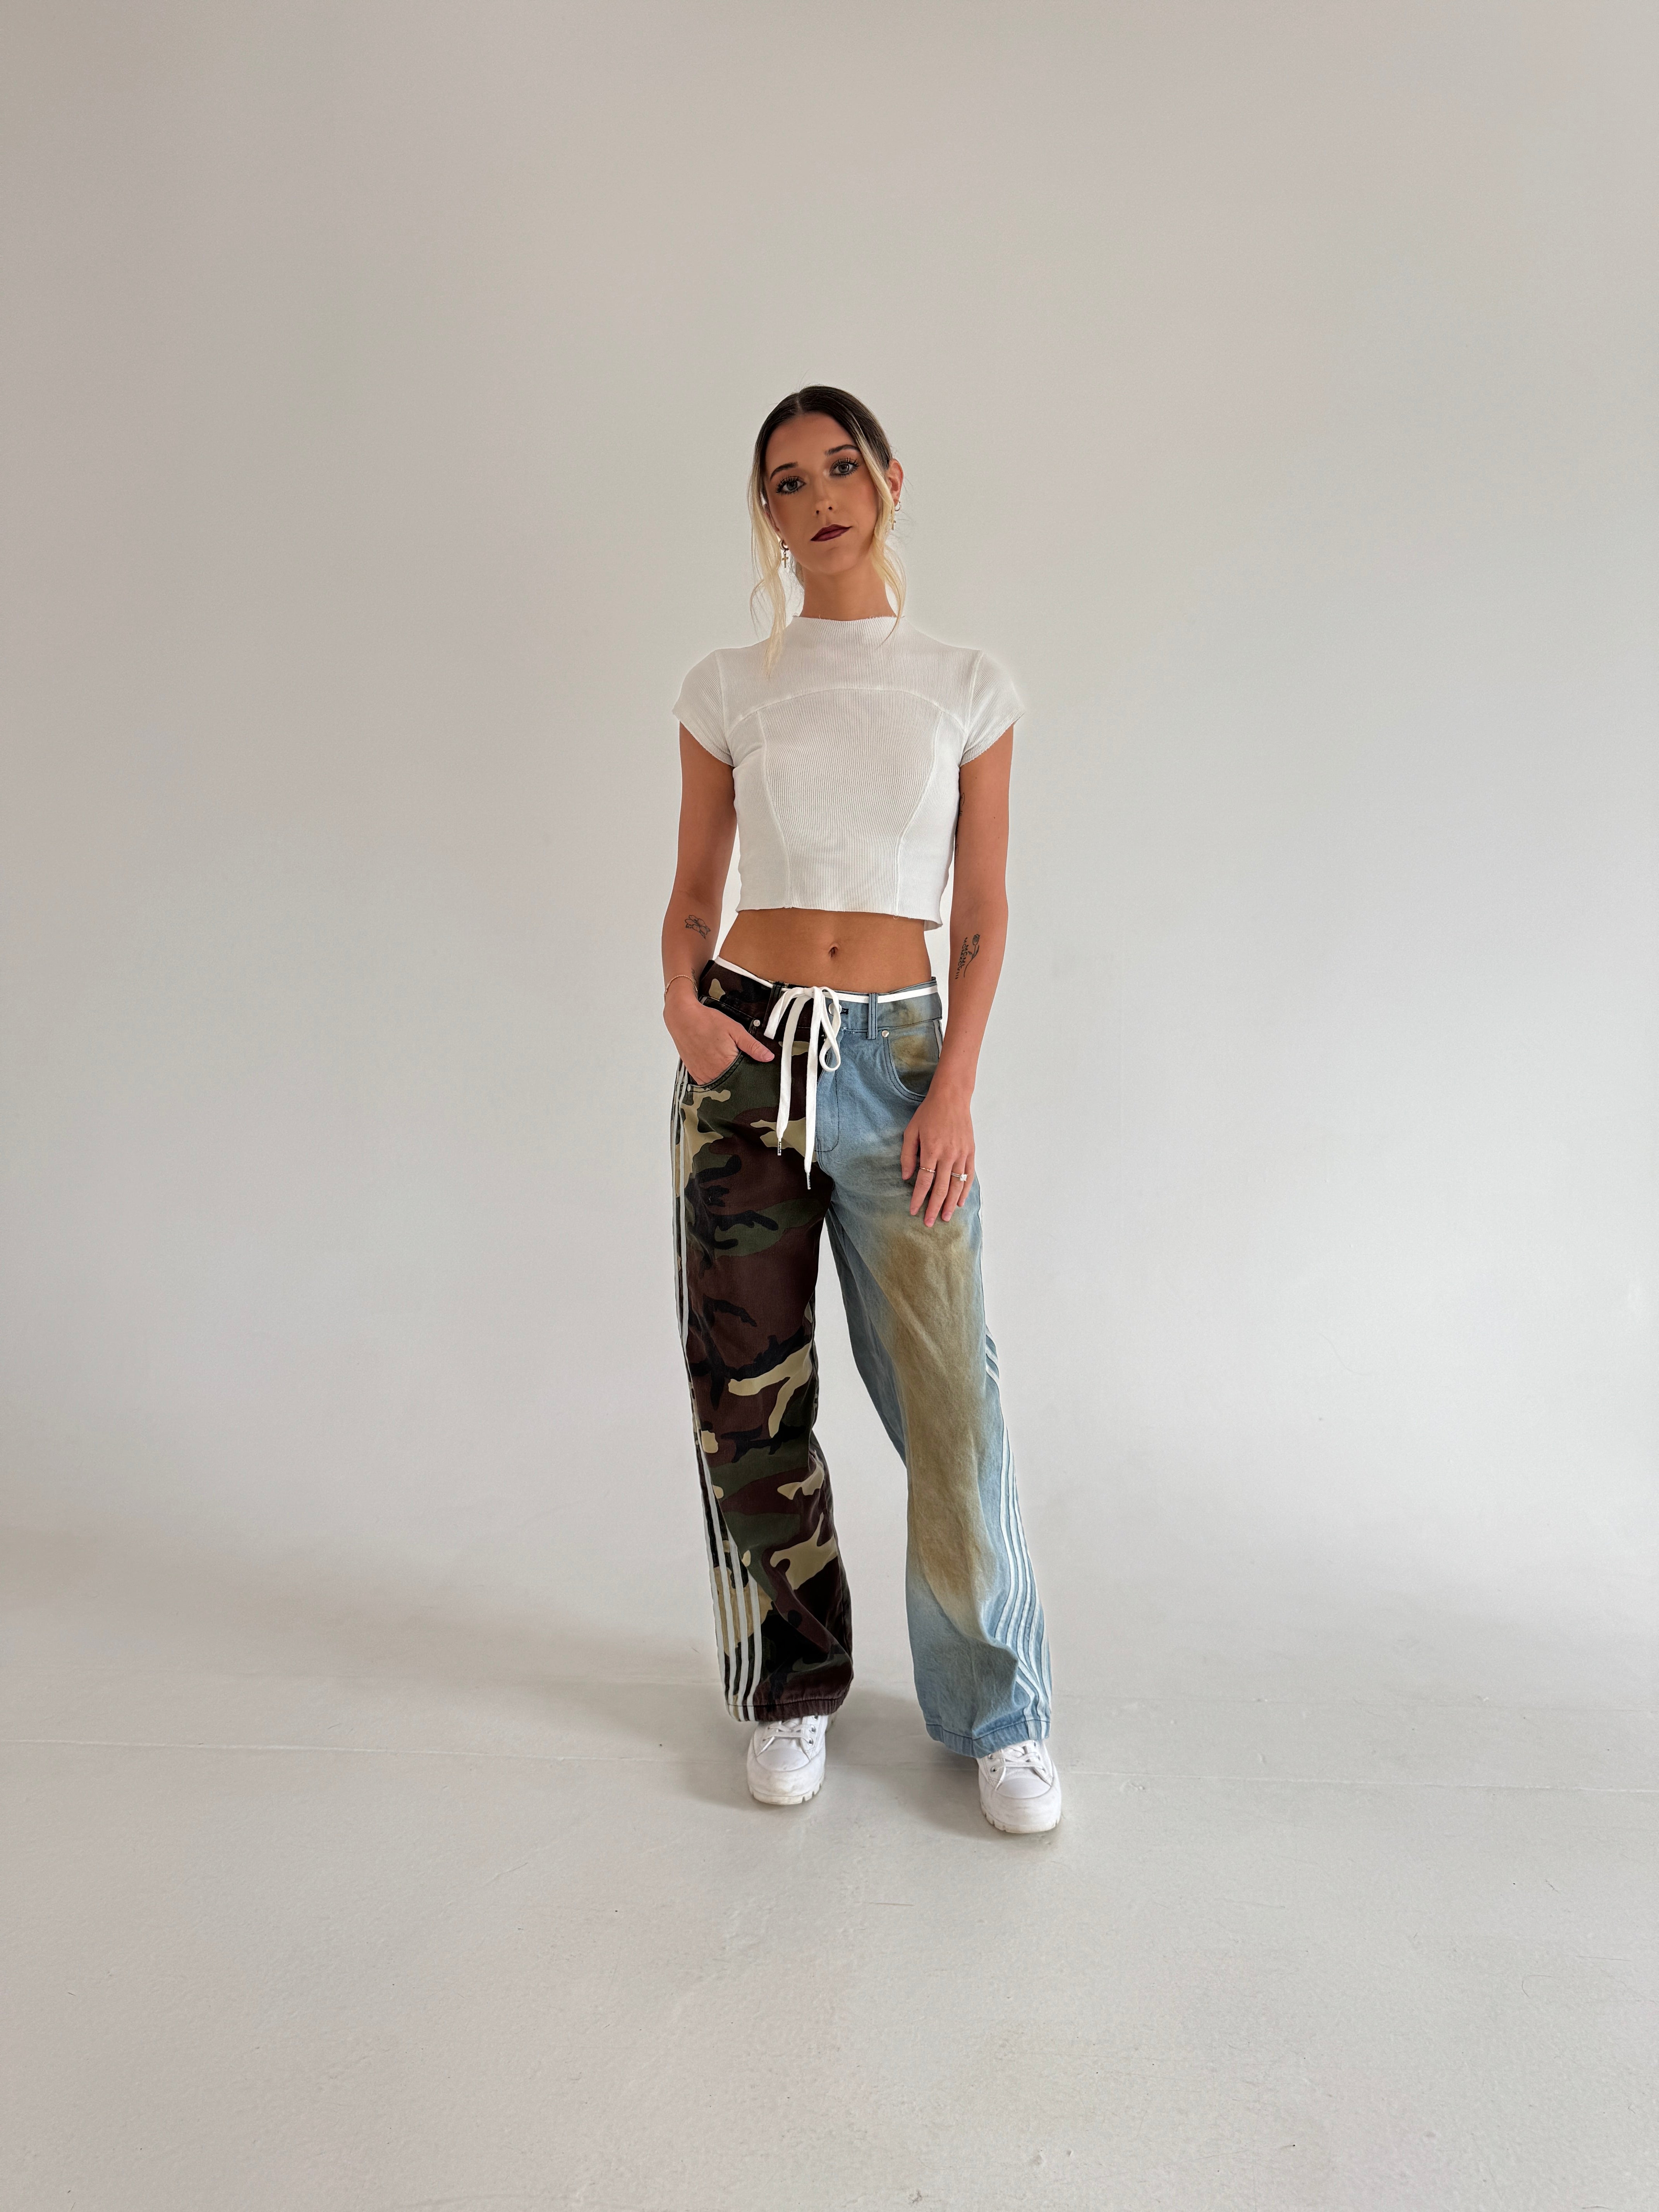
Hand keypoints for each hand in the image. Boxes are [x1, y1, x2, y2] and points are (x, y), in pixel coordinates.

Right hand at [664, 981, 775, 1084]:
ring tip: (726, 1064)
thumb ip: (752, 1046)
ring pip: (720, 1085)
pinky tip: (716, 1066)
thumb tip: (768, 1057)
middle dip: (739, 1077)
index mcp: (726, 1064)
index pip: (745, 1079)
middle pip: (733, 1083)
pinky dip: (715, 1077)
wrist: (683, 1018)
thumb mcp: (735, 1030)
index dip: (751, 1075)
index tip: (754, 1071)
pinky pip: (708, 1082)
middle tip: (738, 1064)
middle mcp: (713, 1073)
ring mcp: (703, 1075)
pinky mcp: (695, 1074)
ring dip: (726, 1078)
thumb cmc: (707, 1021)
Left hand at [900, 1079, 974, 1225]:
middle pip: (941, 1188)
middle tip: (929, 1222)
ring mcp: (961, 1154)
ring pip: (956, 1186)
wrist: (952, 1098)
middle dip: (934, 1207)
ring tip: (944, 1218)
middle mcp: (947, 1155)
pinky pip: (968, 1176)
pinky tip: (959, 1202)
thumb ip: (907, 1155)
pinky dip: (965, 1191)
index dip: (918, 1198)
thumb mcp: (911, 1131)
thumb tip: (907, 1177)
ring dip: (950, 1204)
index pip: (924, 1181)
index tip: (913, 1211)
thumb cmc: (928, 1113)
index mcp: (930, 1150)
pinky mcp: (970, 1152)